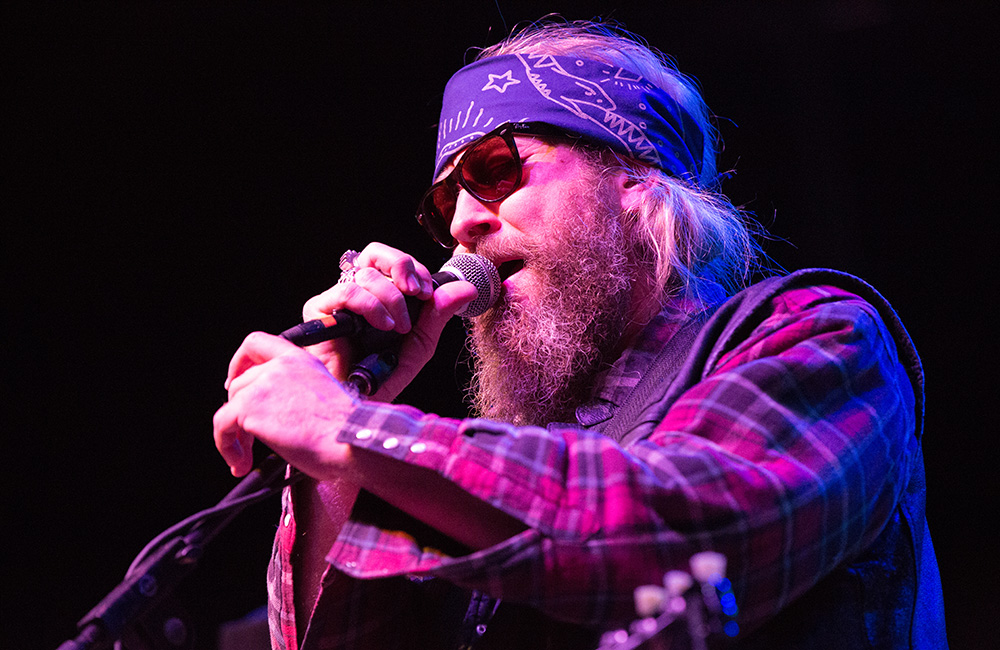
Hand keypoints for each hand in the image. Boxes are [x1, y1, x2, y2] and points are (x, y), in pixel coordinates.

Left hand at [213, 332, 358, 477]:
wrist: (348, 440)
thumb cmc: (345, 429)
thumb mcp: (322, 396)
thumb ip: (295, 391)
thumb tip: (274, 410)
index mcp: (300, 360)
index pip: (256, 344)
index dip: (239, 362)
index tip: (235, 380)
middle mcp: (280, 366)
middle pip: (239, 383)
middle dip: (239, 412)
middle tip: (248, 438)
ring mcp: (263, 384)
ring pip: (229, 406)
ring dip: (234, 435)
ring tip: (246, 457)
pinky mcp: (250, 407)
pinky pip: (221, 425)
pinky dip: (225, 446)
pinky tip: (240, 462)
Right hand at [302, 243, 476, 401]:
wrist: (358, 405)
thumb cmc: (384, 378)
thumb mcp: (420, 344)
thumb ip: (438, 313)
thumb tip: (467, 288)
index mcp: (379, 295)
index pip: (393, 262)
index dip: (414, 269)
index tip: (429, 293)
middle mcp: (357, 293)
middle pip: (375, 253)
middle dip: (403, 266)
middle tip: (417, 292)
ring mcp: (337, 300)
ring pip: (367, 274)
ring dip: (392, 299)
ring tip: (397, 328)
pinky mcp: (319, 310)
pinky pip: (348, 291)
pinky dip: (372, 306)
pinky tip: (383, 326)